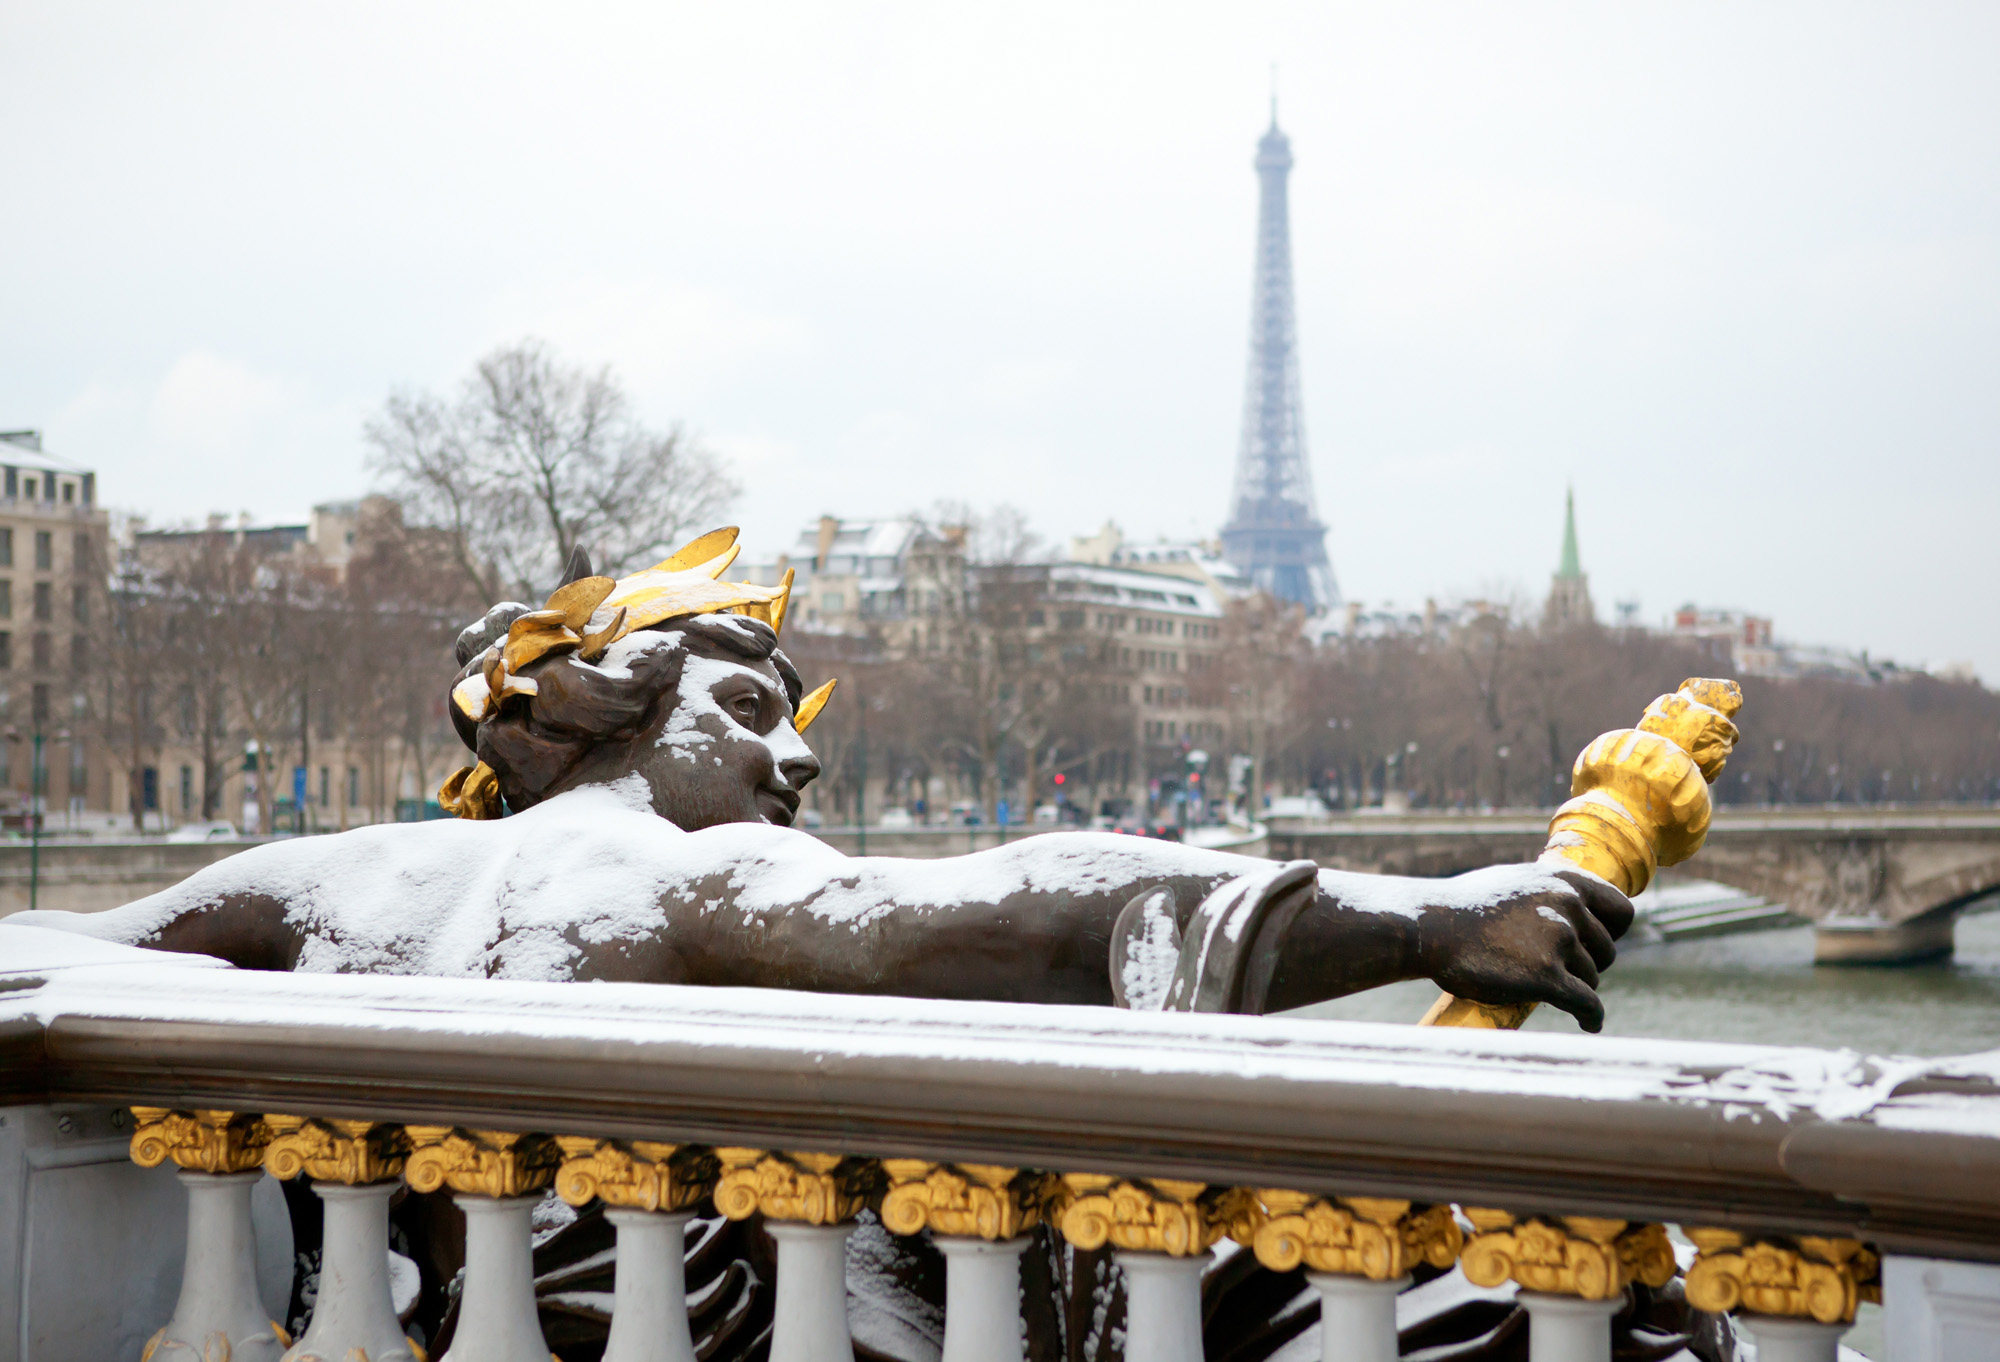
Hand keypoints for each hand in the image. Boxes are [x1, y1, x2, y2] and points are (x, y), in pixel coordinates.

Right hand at [1415, 862, 1633, 1031]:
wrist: (1428, 927)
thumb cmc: (1463, 907)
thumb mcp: (1514, 881)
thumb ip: (1548, 892)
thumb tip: (1572, 901)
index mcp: (1563, 880)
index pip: (1621, 911)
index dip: (1612, 932)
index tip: (1596, 945)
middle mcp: (1568, 906)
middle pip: (1606, 950)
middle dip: (1590, 964)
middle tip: (1564, 973)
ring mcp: (1558, 941)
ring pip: (1592, 978)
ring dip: (1575, 988)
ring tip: (1546, 990)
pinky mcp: (1545, 976)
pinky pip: (1587, 1003)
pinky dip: (1591, 1017)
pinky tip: (1588, 1025)